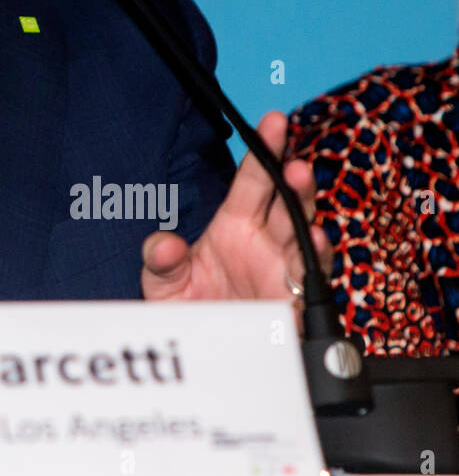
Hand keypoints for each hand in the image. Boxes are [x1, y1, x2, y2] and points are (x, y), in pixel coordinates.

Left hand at [140, 110, 331, 302]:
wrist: (202, 354)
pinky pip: (311, 281)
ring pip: (305, 235)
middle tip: (293, 162)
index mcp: (236, 226)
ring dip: (306, 211)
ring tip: (303, 186)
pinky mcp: (294, 305)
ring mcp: (284, 272)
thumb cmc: (190, 311)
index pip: (253, 181)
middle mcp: (266, 244)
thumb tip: (161, 244)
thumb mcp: (163, 283)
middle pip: (288, 202)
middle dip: (294, 180)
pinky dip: (314, 261)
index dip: (265, 151)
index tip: (274, 121)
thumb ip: (160, 261)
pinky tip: (312, 240)